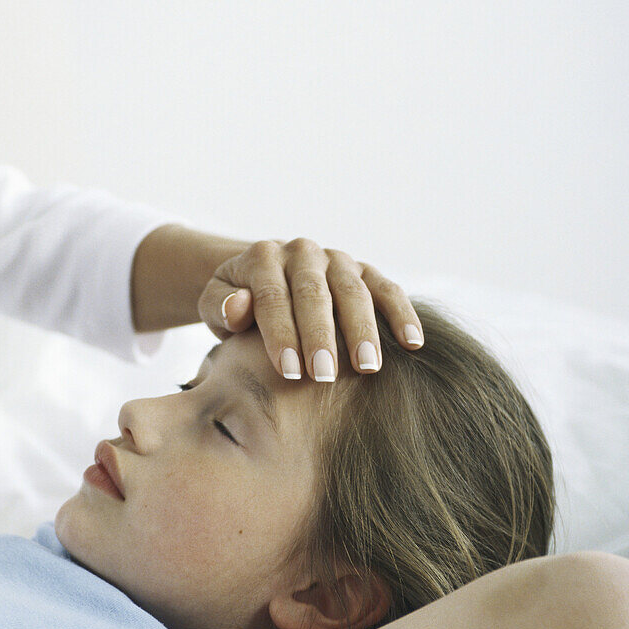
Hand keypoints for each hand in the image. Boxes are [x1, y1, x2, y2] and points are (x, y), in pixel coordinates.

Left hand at [196, 238, 424, 381]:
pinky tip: (413, 343)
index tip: (288, 371)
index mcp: (263, 257)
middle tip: (325, 376)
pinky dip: (402, 314)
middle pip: (314, 293)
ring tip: (367, 367)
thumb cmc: (238, 305)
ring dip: (362, 330)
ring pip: (354, 290)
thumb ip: (220, 306)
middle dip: (321, 336)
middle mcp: (303, 252)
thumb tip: (239, 306)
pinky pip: (386, 289)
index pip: (272, 295)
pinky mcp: (364, 271)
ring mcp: (337, 260)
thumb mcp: (215, 304)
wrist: (262, 280)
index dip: (280, 332)